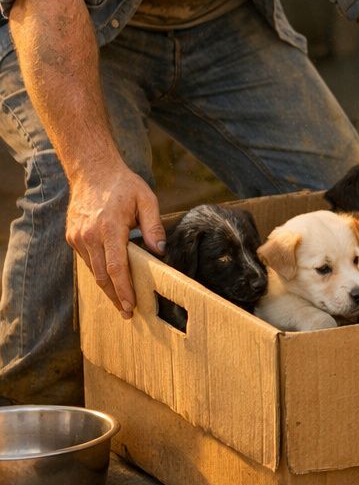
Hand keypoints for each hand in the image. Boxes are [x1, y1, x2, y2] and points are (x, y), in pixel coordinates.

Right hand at [65, 166, 161, 318]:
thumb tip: (160, 252)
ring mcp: (78, 237)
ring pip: (93, 270)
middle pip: (102, 276)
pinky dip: (98, 271)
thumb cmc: (124, 185)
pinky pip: (87, 260)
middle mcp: (89, 236)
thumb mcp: (147, 199)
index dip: (124, 289)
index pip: (116, 267)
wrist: (92, 171)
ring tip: (120, 301)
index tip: (131, 305)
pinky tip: (109, 279)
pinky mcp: (72, 236)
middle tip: (127, 313)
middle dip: (115, 296)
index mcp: (109, 228)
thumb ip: (154, 226)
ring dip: (106, 287)